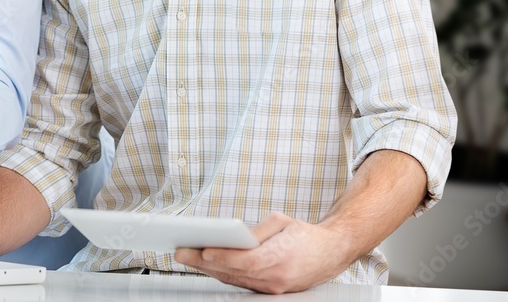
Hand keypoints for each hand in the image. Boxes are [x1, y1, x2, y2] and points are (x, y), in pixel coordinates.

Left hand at [173, 212, 352, 293]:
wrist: (331, 253)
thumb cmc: (305, 234)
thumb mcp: (281, 221)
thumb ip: (256, 231)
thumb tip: (233, 236)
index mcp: (281, 257)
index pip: (245, 260)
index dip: (222, 257)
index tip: (202, 251)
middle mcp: (277, 277)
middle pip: (234, 271)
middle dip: (204, 263)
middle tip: (181, 253)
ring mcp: (274, 288)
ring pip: (235, 279)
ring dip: (208, 270)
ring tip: (186, 258)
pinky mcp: (272, 291)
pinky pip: (242, 283)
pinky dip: (223, 274)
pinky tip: (206, 266)